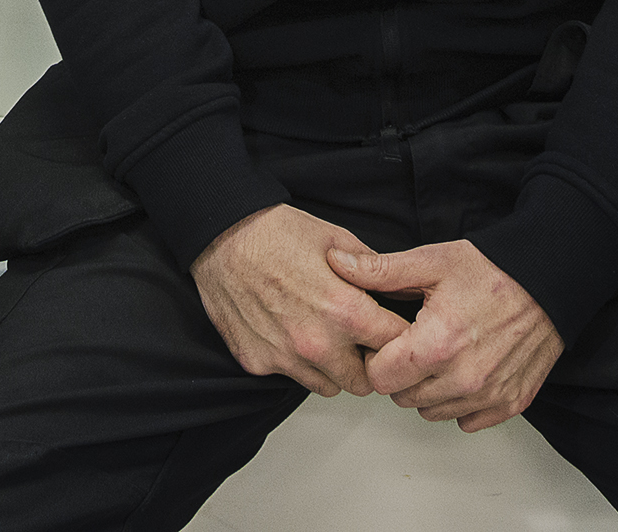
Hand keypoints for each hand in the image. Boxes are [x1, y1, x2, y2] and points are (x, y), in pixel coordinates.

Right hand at [192, 205, 411, 397]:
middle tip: (357, 340)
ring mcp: (286, 358)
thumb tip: (395, 286)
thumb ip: (372, 269)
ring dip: (332, 368)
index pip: (395, 346)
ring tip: (322, 336)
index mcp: (345, 312)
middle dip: (367, 363)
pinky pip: (290, 376)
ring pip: (328, 386)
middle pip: (365, 382)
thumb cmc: (276, 232)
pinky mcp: (258, 363)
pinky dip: (295, 362)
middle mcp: (318, 344)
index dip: (396, 337)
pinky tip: (287, 331)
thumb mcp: (336, 237)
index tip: (389, 331)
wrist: (221, 234)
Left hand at [330, 238, 562, 430]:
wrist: (550, 280)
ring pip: (432, 412)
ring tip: (440, 354)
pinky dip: (460, 402)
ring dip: (428, 390)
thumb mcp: (432, 261)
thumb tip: (337, 262)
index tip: (388, 340)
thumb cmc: (492, 269)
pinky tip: (464, 370)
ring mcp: (489, 395)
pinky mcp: (511, 404)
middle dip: (400, 373)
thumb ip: (380, 270)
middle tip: (414, 343)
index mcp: (436, 343)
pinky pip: (467, 420)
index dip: (377, 357)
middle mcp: (463, 377)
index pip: (379, 378)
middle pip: (403, 398)